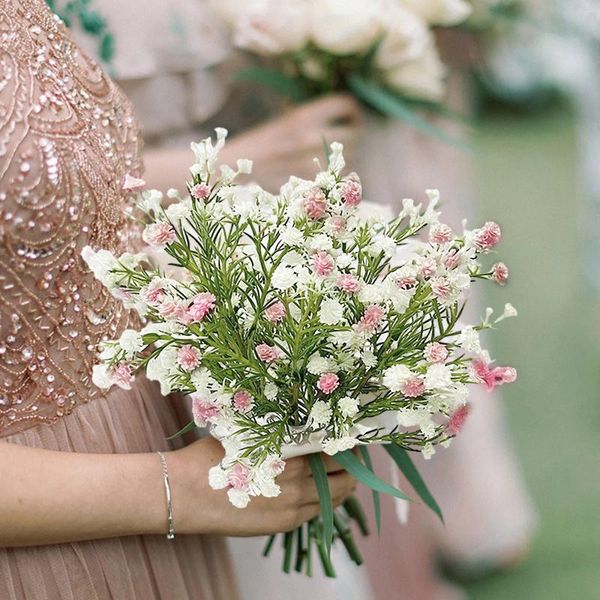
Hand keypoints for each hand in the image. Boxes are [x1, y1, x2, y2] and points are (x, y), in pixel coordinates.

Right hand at [168, 437, 355, 536]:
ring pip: (335, 496)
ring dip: (342, 484)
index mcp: (290, 450)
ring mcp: (292, 505)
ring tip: (338, 472)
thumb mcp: (252, 434)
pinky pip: (316, 512)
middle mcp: (298, 478)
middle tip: (347, 454)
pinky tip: (319, 490)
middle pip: (343, 473)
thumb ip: (283, 433)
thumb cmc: (215, 455)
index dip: (346, 442)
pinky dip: (324, 501)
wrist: (186, 492)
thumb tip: (307, 426)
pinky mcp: (283, 524)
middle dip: (349, 463)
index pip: (336, 447)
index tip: (348, 437)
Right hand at [226, 94, 361, 188]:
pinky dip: (337, 174)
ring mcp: (310, 164)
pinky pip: (337, 178)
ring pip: (349, 158)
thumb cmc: (259, 143)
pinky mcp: (308, 184)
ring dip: (348, 156)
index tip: (351, 114)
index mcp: (301, 117)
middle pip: (354, 134)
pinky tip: (327, 171)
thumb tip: (340, 112)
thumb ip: (310, 117)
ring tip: (335, 153)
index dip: (353, 109)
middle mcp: (308, 139)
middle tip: (349, 134)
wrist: (234, 169)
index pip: (344, 105)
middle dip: (354, 133)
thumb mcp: (283, 120)